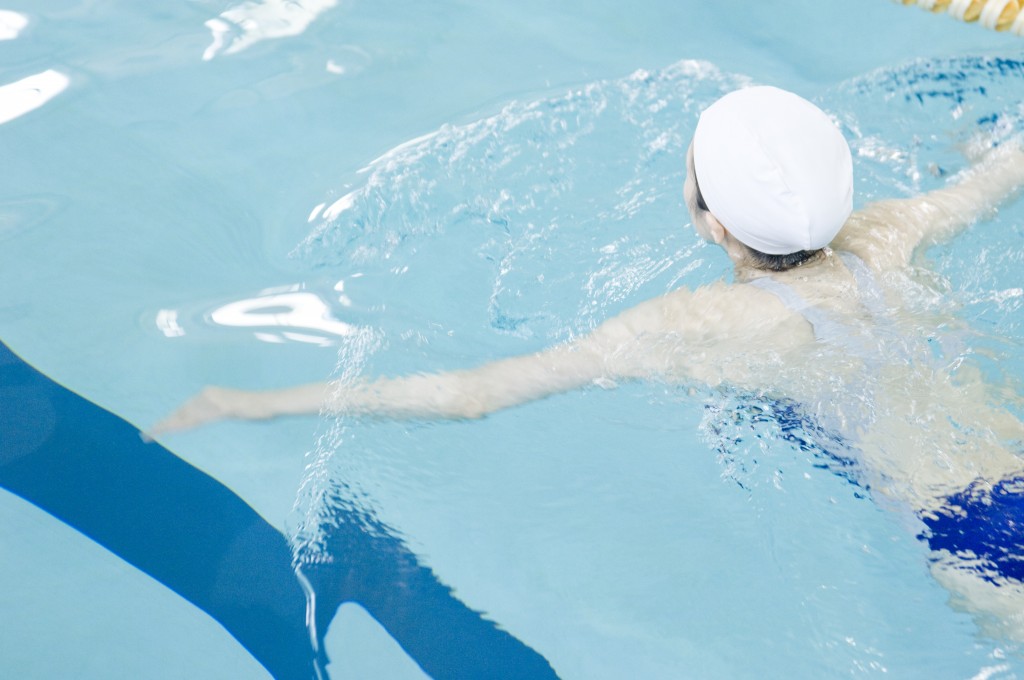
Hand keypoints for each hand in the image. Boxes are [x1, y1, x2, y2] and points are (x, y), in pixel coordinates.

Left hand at [145, 386, 266, 438]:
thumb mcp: (234, 410)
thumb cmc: (257, 407)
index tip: (156, 428)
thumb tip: (208, 419)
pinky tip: (176, 430)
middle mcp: (209, 394)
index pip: (185, 408)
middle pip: (182, 411)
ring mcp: (215, 400)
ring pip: (187, 415)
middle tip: (147, 434)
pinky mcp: (223, 408)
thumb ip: (219, 413)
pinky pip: (201, 418)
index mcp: (210, 393)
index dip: (170, 419)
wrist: (272, 402)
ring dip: (170, 425)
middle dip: (164, 423)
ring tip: (155, 434)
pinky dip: (186, 425)